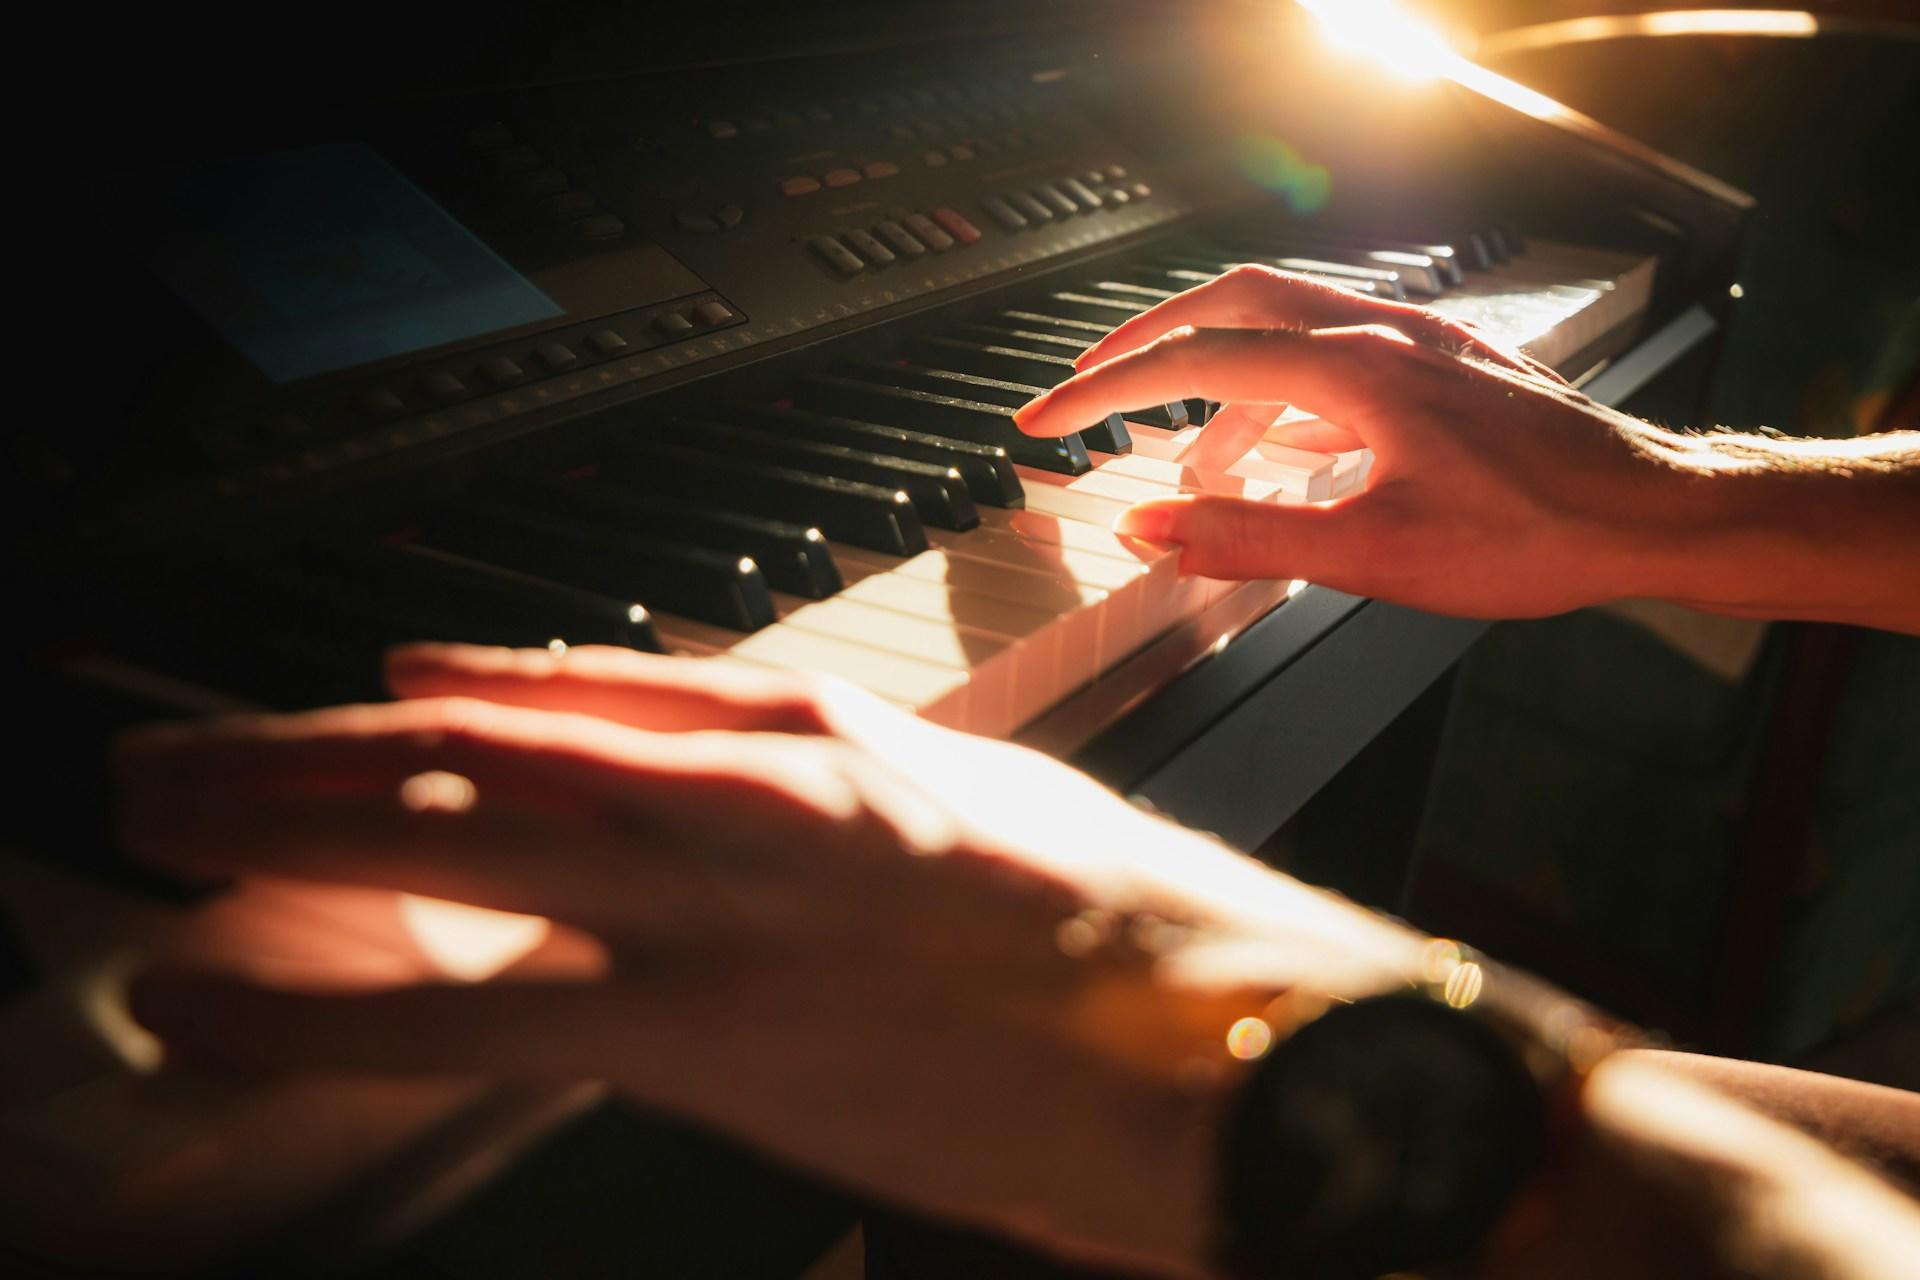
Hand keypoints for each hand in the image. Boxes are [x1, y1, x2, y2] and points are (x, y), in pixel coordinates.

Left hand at [115, 643, 1420, 1274]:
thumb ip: (858, 810)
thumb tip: (771, 823)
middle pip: (475, 740)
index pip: (596, 686)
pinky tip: (213, 1002)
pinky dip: (316, 1003)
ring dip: (270, 824)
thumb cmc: (1134, 934)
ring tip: (153, 825)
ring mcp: (716, 898)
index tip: (378, 686)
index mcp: (824, 729)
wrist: (1228, 1035)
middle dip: (305, 745)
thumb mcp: (990, 819)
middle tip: (185, 756)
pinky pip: (465, 1007)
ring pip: (437, 833)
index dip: (466, 682)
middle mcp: (745, 785)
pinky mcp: (707, 1032)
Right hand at [1013, 266, 1709, 618]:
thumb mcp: (1372, 557)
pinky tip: (1279, 450)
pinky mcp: (1443, 366)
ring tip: (1186, 456)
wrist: (1651, 517)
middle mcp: (1382, 334)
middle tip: (1086, 387)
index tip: (1045, 417)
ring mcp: (1417, 343)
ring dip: (1215, 374)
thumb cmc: (1535, 537)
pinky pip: (1333, 353)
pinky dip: (1279, 391)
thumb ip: (1247, 538)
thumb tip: (1148, 526)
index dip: (1105, 388)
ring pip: (1282, 324)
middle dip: (1145, 344)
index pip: (1195, 359)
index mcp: (1355, 371)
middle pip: (1228, 302)